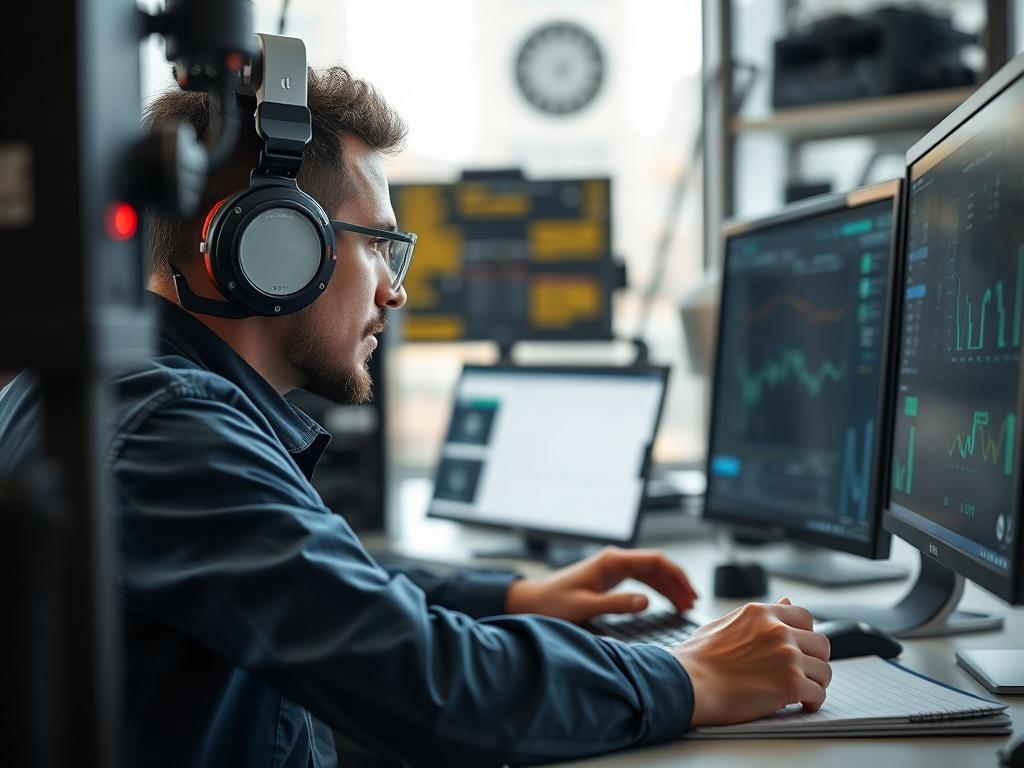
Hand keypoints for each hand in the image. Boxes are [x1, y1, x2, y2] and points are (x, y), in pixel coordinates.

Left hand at [504, 546, 696, 623]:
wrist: (534, 602)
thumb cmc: (555, 604)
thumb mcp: (586, 607)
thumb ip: (616, 605)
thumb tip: (646, 602)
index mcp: (612, 561)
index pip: (655, 561)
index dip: (676, 576)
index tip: (690, 595)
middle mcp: (615, 559)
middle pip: (657, 565)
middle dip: (678, 583)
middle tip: (692, 605)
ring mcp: (613, 567)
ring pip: (651, 573)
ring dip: (669, 587)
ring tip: (685, 606)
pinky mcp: (611, 577)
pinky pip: (642, 579)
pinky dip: (657, 590)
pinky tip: (667, 603)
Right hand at [672, 597, 831, 725]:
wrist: (687, 683)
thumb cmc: (697, 658)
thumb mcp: (726, 623)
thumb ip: (759, 617)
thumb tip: (785, 602)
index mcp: (760, 613)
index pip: (804, 617)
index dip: (805, 636)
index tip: (799, 649)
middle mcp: (778, 631)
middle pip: (821, 644)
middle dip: (814, 660)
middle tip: (801, 674)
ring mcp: (787, 656)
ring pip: (824, 671)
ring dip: (814, 683)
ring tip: (799, 693)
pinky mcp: (791, 683)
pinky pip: (818, 694)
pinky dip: (811, 703)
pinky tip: (799, 705)